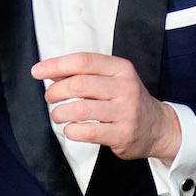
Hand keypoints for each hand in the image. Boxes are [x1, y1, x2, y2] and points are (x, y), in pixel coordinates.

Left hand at [33, 52, 181, 163]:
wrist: (157, 127)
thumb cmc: (127, 100)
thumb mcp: (112, 79)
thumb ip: (84, 74)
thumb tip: (51, 72)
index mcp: (120, 68)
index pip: (83, 61)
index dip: (56, 65)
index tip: (37, 71)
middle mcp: (125, 87)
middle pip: (80, 84)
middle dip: (56, 91)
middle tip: (49, 98)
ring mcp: (125, 112)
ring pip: (81, 110)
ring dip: (60, 113)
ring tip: (57, 115)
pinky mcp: (122, 134)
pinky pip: (88, 132)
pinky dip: (72, 131)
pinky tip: (70, 129)